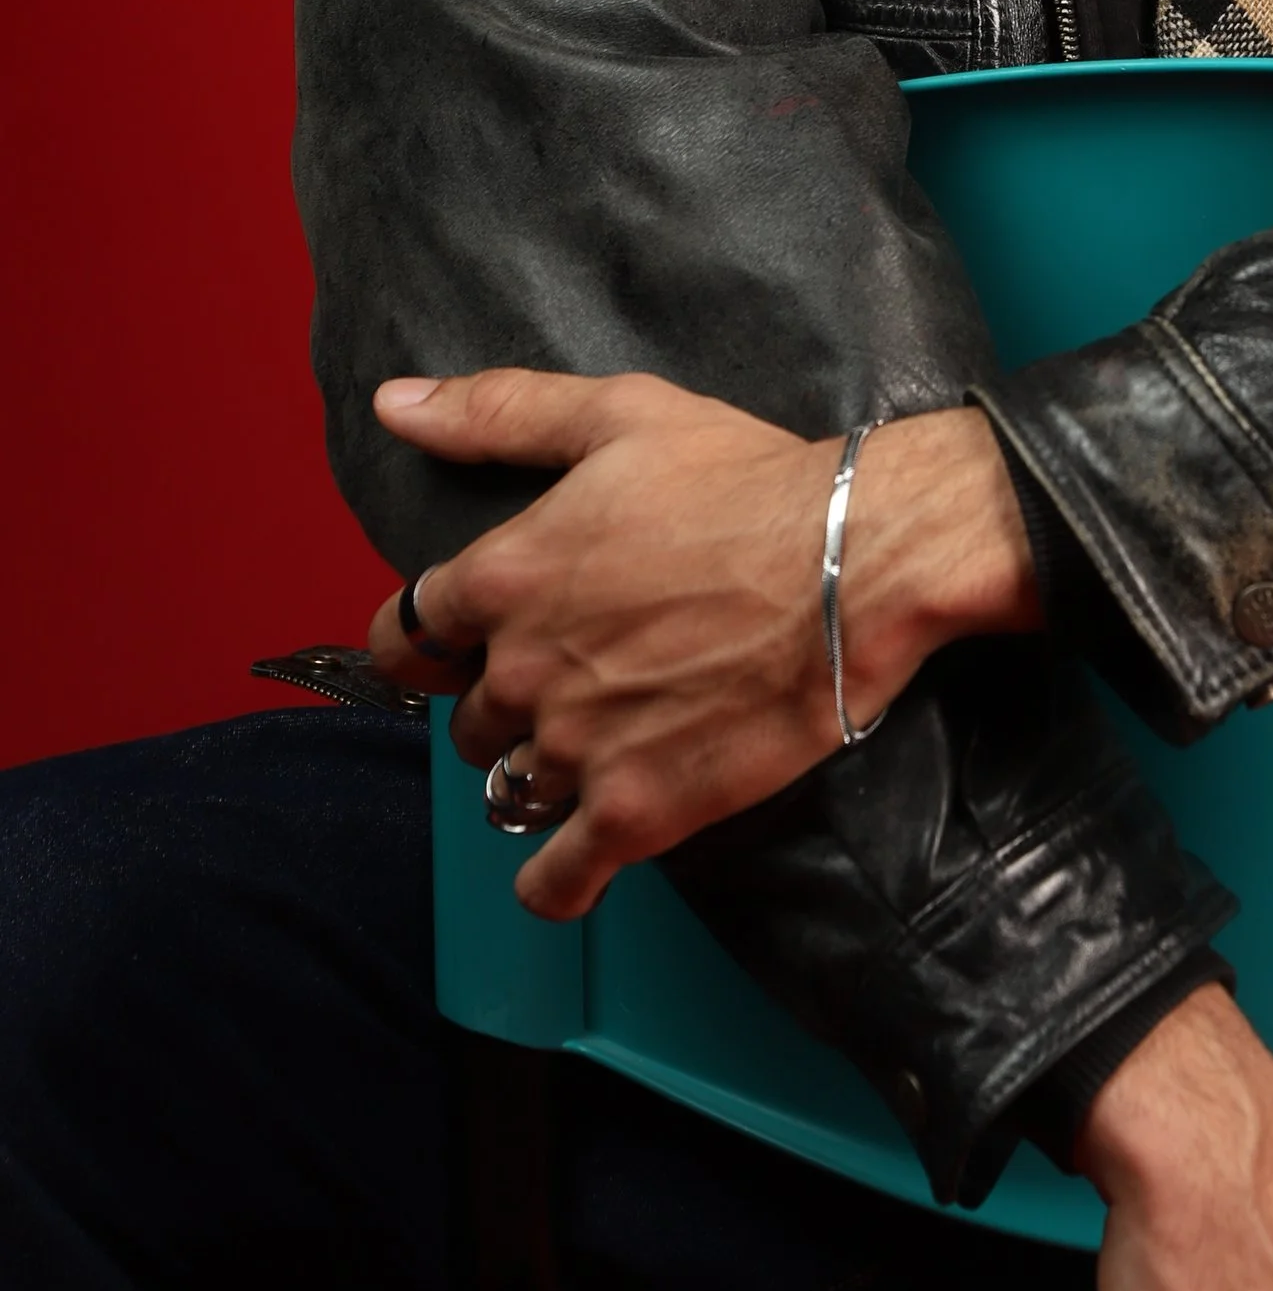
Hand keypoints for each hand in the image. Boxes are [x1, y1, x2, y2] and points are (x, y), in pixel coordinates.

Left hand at [366, 371, 1038, 917]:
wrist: (857, 562)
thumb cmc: (750, 482)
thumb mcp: (619, 416)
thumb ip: (498, 412)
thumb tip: (397, 406)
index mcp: (505, 576)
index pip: (406, 636)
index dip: (430, 644)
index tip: (463, 647)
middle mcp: (522, 671)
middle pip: (467, 719)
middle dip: (506, 704)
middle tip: (571, 683)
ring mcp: (577, 749)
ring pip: (511, 788)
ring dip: (542, 774)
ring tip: (596, 751)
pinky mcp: (636, 812)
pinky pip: (556, 880)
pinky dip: (552, 884)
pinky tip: (568, 871)